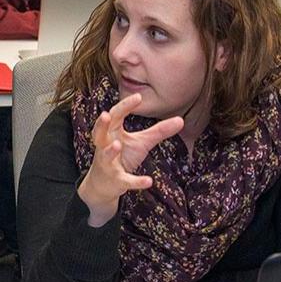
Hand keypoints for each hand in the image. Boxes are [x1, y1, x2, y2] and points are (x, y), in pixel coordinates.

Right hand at [78, 93, 183, 225]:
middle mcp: (105, 146)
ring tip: (117, 144)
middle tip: (105, 115)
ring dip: (110, 150)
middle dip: (101, 125)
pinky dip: (135, 181)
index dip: (125, 106)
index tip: (138, 97)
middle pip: (99, 133)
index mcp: (112, 133)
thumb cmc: (122, 157)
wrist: (104, 184)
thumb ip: (158, 131)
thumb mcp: (141, 143)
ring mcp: (107, 163)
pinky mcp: (115, 180)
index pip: (115, 116)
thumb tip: (181, 120)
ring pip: (105, 155)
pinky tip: (149, 181)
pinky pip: (124, 180)